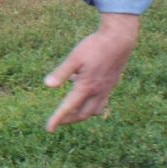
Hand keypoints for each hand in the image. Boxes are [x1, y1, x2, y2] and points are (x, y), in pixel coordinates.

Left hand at [44, 14, 139, 130]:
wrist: (119, 39)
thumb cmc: (95, 46)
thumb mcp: (74, 58)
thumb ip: (61, 72)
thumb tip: (47, 85)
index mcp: (86, 87)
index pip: (69, 107)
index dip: (58, 119)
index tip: (49, 128)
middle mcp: (98, 91)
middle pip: (84, 114)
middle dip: (69, 119)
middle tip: (58, 121)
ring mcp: (107, 88)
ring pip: (95, 110)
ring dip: (82, 113)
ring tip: (71, 111)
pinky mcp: (112, 83)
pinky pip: (102, 100)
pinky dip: (92, 103)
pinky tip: (83, 92)